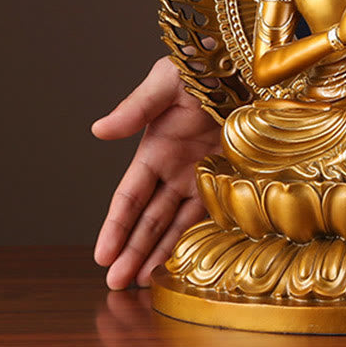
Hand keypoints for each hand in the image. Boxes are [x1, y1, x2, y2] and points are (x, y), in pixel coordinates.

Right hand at [92, 56, 218, 289]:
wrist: (247, 61)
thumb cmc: (202, 65)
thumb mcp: (166, 81)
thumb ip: (135, 108)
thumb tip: (98, 131)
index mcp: (155, 148)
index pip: (129, 196)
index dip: (115, 226)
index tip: (102, 256)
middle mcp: (176, 168)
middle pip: (149, 217)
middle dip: (132, 250)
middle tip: (117, 285)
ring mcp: (203, 174)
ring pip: (177, 223)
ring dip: (159, 251)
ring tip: (143, 283)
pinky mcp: (231, 174)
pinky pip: (213, 211)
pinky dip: (199, 236)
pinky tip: (189, 260)